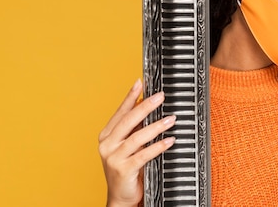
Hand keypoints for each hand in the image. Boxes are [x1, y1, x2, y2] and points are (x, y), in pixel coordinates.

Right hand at [98, 79, 175, 206]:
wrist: (121, 197)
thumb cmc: (127, 168)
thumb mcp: (128, 145)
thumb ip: (134, 128)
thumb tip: (146, 104)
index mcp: (106, 135)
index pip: (120, 112)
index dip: (130, 96)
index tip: (140, 82)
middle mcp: (107, 145)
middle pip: (128, 121)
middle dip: (145, 106)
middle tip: (160, 96)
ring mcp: (113, 158)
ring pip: (137, 137)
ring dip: (156, 126)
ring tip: (171, 119)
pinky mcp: (123, 170)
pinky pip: (143, 155)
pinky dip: (158, 146)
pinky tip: (169, 140)